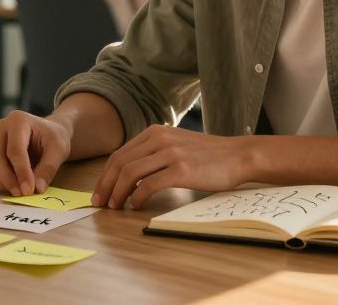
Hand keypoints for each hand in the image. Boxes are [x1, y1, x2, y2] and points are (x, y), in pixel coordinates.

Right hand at [0, 110, 70, 196]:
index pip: (15, 149)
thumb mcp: (59, 150)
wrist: (46, 133)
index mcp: (18, 120)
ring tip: (18, 191)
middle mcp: (0, 126)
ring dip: (0, 182)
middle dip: (8, 179)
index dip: (21, 172)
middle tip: (23, 194)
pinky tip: (11, 186)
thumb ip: (49, 168)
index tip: (29, 190)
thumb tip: (37, 188)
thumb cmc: (52, 138)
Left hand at [92, 125, 248, 209]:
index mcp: (154, 132)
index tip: (100, 192)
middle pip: (120, 163)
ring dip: (118, 193)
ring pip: (130, 173)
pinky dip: (137, 197)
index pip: (119, 154)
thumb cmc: (207, 155)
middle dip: (106, 185)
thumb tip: (128, 175)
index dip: (105, 175)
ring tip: (115, 206)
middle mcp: (159, 138)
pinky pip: (149, 184)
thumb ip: (153, 152)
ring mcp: (170, 153)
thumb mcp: (175, 144)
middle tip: (100, 203)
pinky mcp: (181, 169)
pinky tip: (135, 205)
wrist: (238, 155)